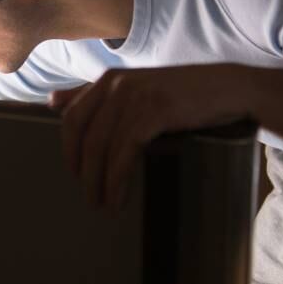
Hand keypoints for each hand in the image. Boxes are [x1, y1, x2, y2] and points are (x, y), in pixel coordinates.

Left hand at [48, 64, 252, 209]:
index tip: (75, 175)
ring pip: (101, 145)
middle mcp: (116, 83)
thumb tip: (52, 102)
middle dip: (81, 170)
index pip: (72, 117)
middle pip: (82, 133)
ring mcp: (135, 95)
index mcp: (109, 79)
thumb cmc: (182, 95)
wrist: (229, 89)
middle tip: (88, 196)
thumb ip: (94, 95)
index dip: (68, 149)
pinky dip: (117, 179)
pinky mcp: (154, 110)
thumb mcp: (135, 90)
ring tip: (102, 205)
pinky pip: (124, 151)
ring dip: (98, 181)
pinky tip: (118, 198)